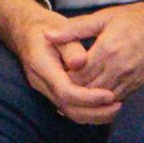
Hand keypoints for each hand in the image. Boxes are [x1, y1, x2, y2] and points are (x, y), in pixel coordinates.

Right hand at [0, 0, 120, 125]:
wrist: (25, 31)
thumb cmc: (45, 27)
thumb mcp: (58, 28)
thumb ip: (70, 46)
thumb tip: (81, 62)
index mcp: (42, 66)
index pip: (65, 91)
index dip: (89, 97)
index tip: (110, 95)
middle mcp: (42, 83)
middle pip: (68, 108)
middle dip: (95, 112)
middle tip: (118, 106)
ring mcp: (46, 90)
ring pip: (70, 112)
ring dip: (94, 115)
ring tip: (116, 108)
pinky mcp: (53, 92)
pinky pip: (70, 108)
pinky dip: (89, 111)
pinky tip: (105, 106)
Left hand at [45, 0, 143, 105]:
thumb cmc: (139, 18)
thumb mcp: (104, 17)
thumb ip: (74, 29)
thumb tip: (48, 35)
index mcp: (106, 51)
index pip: (76, 75)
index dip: (64, 77)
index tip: (57, 72)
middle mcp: (119, 69)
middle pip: (87, 90)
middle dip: (74, 89)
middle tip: (63, 84)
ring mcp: (132, 79)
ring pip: (102, 98)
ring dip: (90, 96)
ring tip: (78, 90)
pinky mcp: (142, 85)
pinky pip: (119, 99)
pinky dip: (106, 99)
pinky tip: (98, 93)